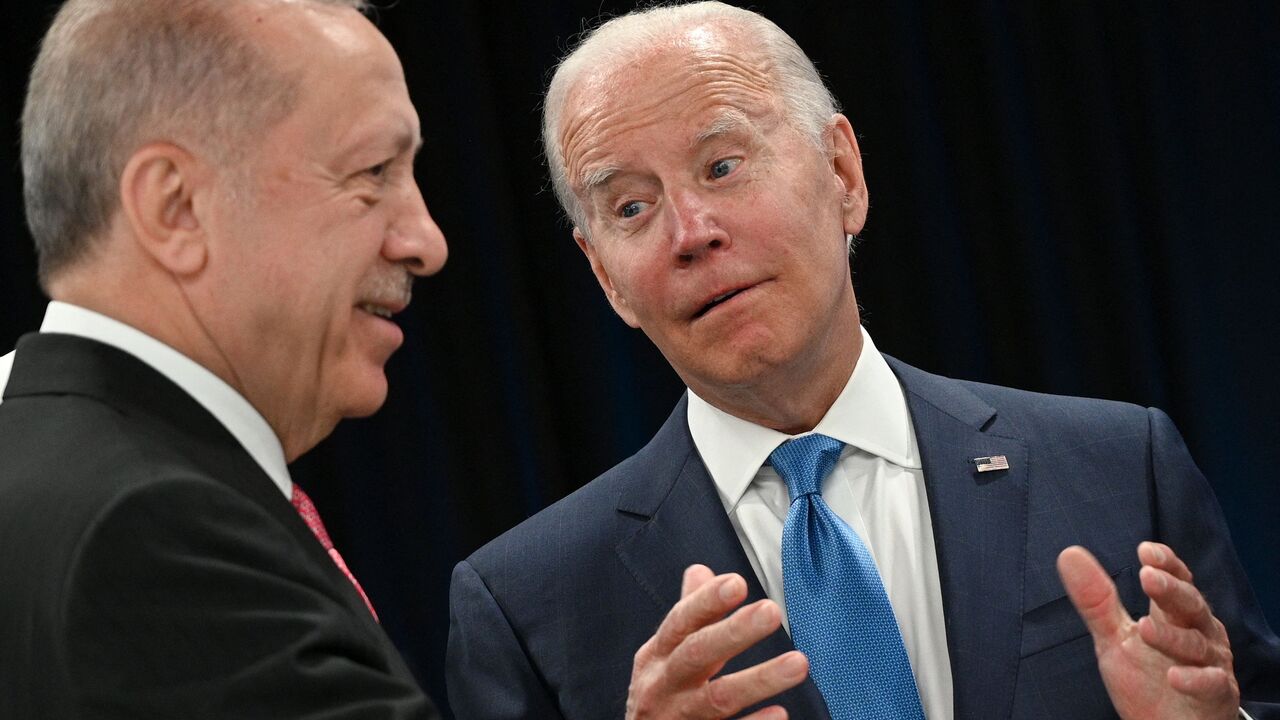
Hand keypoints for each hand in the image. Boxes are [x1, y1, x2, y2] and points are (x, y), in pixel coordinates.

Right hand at [625, 564, 808, 718]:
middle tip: (771, 611)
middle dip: (733, 632)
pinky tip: (781, 713)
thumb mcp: (662, 655)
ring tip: (798, 663)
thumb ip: (688, 616)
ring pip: (718, 699)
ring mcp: (679, 719)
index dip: (707, 602)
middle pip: (697, 654)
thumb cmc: (659, 696)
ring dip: (759, 680)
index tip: (737, 583)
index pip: (680, 622)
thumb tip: (701, 571)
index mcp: (657, 656)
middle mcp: (664, 686)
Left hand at [1057, 542, 1239, 719]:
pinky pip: (1211, 683)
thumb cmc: (1146, 677)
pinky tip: (1174, 677)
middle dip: (1170, 589)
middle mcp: (1197, 632)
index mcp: (1173, 614)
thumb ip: (1096, 600)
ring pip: (1196, 644)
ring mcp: (1209, 663)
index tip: (1145, 550)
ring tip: (1144, 628)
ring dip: (1171, 637)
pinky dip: (1195, 679)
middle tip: (1147, 576)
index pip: (1176, 580)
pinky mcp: (1216, 695)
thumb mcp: (1114, 637)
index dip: (1165, 564)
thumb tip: (1069, 554)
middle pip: (1189, 604)